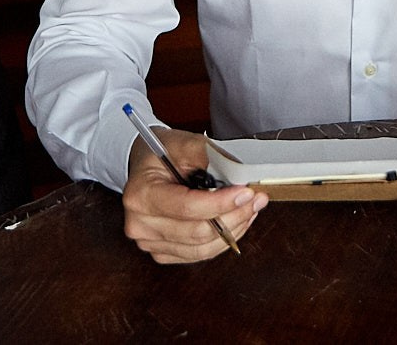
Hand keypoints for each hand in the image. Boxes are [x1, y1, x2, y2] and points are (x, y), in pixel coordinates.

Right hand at [122, 126, 266, 262]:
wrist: (145, 164)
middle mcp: (140, 223)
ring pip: (201, 248)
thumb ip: (210, 154)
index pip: (187, 207)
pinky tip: (235, 222)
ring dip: (232, 230)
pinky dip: (221, 241)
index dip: (221, 203)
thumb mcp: (183, 142)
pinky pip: (198, 254)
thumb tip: (240, 171)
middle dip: (234, 216)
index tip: (246, 192)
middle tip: (256, 199)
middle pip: (196, 232)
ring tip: (250, 210)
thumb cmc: (162, 152)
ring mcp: (149, 242)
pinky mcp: (162, 252)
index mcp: (140, 194)